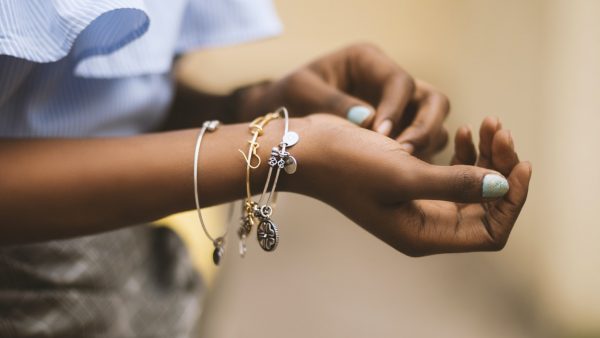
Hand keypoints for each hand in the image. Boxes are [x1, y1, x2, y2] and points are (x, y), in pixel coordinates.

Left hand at [236, 43, 449, 159]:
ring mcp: (398, 109)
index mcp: (368, 62)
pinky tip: (398, 177)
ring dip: (424, 146)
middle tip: (403, 154)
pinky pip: (421, 146)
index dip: (396, 108)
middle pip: (433, 100)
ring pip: (434, 125)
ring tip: (401, 168)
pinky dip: (416, 160)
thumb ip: (333, 103)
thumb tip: (370, 121)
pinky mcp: (398, 133)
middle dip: (425, 127)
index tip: (380, 135)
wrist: (280, 120)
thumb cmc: (287, 98)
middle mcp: (389, 83)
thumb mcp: (301, 92)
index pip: (400, 82)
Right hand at [289, 115, 530, 255]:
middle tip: (500, 129)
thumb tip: (501, 186)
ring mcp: (419, 202)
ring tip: (487, 123)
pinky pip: (453, 171)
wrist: (308, 148)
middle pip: (485, 205)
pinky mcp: (412, 180)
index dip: (511, 201)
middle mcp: (425, 223)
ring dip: (485, 155)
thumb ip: (455, 184)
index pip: (490, 231)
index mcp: (424, 234)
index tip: (519, 163)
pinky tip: (463, 130)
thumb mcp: (402, 174)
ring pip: (472, 185)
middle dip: (500, 168)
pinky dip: (465, 151)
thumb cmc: (347, 164)